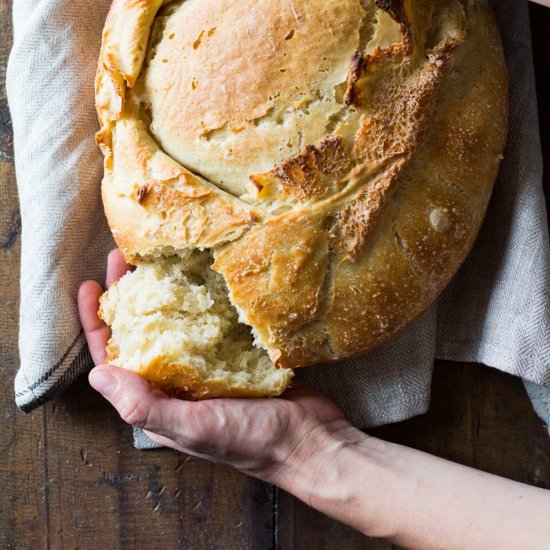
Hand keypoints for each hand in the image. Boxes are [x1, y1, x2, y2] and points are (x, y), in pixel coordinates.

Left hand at [77, 249, 357, 487]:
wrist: (310, 440)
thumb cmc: (252, 440)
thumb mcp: (195, 426)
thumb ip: (146, 406)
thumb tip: (96, 377)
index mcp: (159, 401)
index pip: (114, 359)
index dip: (97, 323)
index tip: (90, 286)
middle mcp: (176, 382)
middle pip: (140, 333)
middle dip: (128, 296)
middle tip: (123, 258)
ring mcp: (205, 368)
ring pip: (172, 323)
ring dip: (161, 292)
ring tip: (155, 259)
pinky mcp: (233, 356)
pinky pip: (206, 324)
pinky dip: (197, 299)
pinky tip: (198, 277)